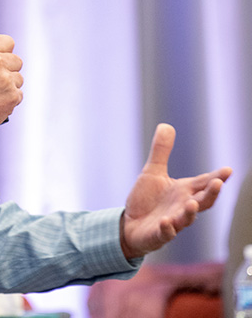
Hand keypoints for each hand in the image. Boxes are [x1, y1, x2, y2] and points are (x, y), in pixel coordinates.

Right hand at [0, 35, 23, 142]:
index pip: (7, 41)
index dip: (4, 50)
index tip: (3, 57)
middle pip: (17, 60)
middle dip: (8, 69)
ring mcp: (6, 79)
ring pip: (18, 78)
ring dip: (9, 85)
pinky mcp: (13, 96)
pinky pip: (18, 94)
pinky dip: (9, 99)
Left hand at [120, 123, 231, 258]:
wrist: (130, 224)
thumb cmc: (147, 199)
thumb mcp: (152, 171)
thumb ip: (161, 151)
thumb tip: (167, 125)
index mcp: (183, 191)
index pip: (203, 183)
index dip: (216, 177)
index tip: (228, 170)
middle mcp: (181, 207)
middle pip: (202, 201)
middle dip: (211, 193)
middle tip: (218, 183)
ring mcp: (172, 222)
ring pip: (186, 219)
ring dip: (190, 213)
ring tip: (191, 204)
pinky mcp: (158, 234)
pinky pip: (165, 233)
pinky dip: (167, 229)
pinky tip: (166, 222)